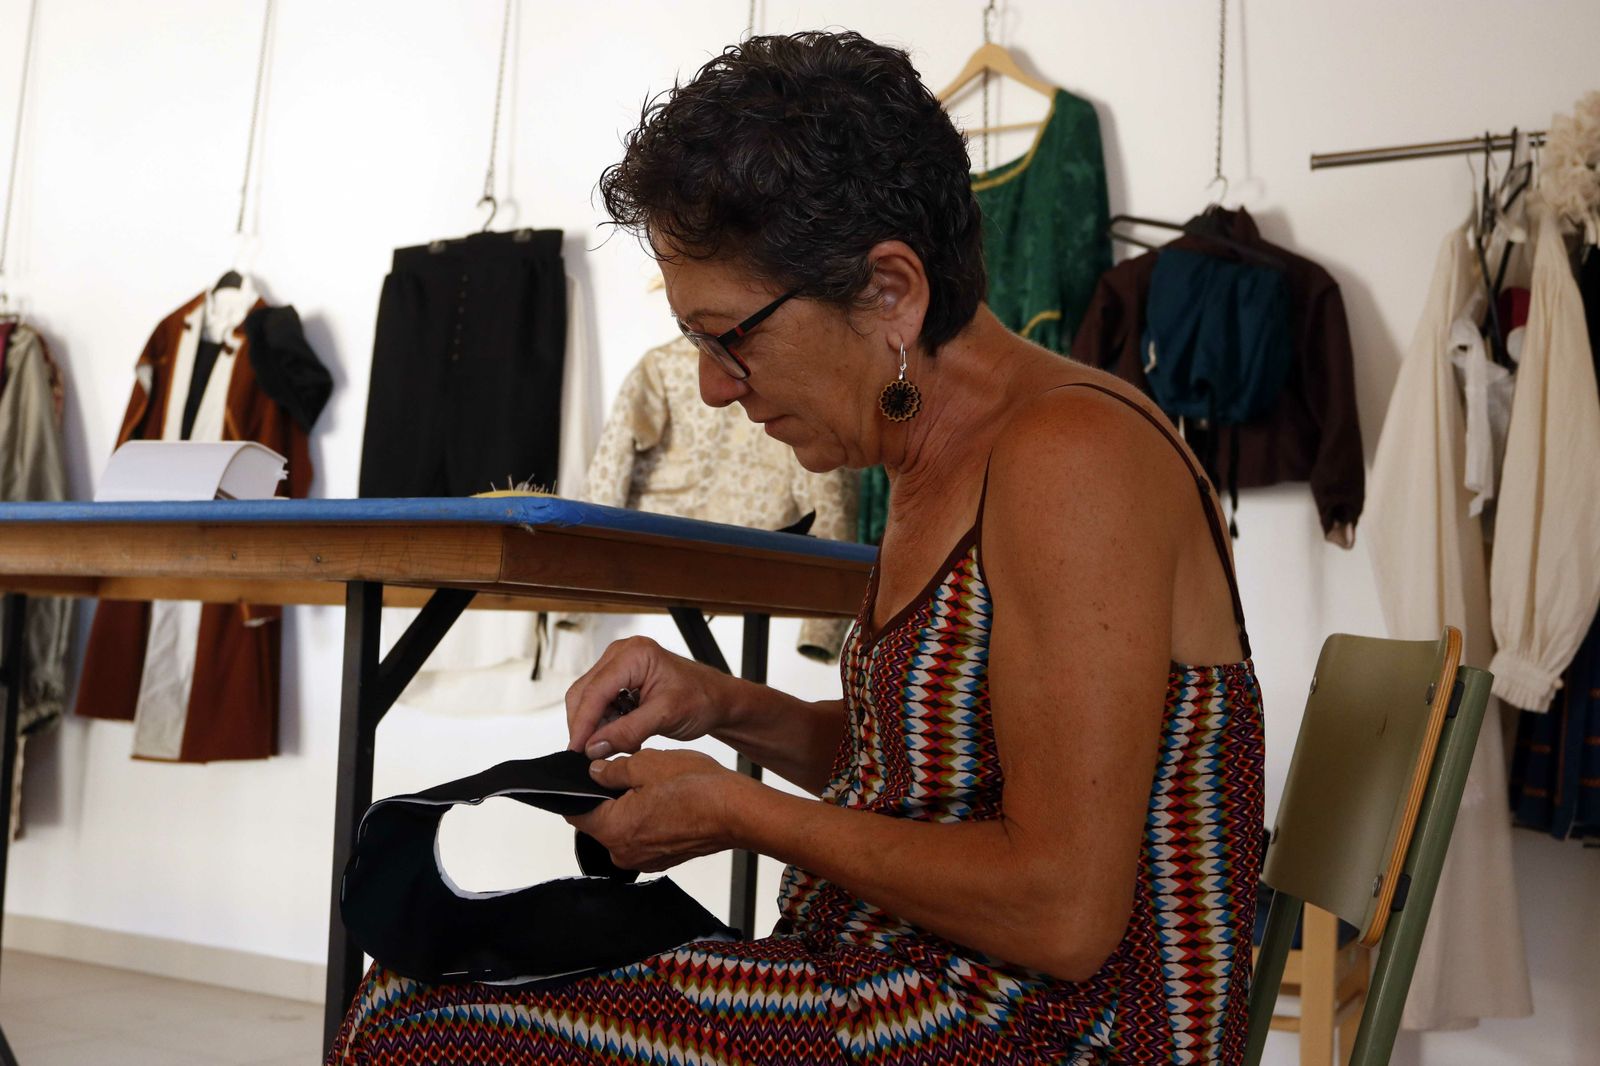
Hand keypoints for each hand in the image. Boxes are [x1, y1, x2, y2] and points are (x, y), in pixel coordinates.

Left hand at [565, 749, 751, 872]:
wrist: (739, 812)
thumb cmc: (699, 789)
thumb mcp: (647, 763)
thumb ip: (612, 769)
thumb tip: (595, 771)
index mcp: (614, 830)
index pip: (575, 812)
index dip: (578, 789)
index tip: (590, 775)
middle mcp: (625, 852)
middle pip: (600, 821)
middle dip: (609, 796)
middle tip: (633, 773)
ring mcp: (646, 859)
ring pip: (624, 827)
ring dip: (631, 806)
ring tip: (656, 785)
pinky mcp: (664, 858)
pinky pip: (645, 835)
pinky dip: (650, 818)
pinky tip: (669, 800)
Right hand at [566, 637, 731, 758]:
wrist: (718, 699)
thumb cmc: (702, 698)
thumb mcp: (666, 716)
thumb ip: (628, 731)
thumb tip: (594, 746)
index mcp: (634, 654)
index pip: (594, 691)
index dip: (583, 724)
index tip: (576, 751)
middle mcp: (621, 654)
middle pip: (584, 693)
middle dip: (586, 726)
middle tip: (593, 755)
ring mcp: (619, 665)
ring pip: (588, 700)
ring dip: (597, 727)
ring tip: (618, 746)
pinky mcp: (620, 679)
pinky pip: (600, 703)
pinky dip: (605, 724)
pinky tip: (622, 738)